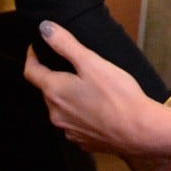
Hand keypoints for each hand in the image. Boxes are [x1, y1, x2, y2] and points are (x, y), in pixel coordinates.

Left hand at [23, 20, 159, 156]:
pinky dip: (81, 113)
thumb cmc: (117, 95)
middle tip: (71, 65)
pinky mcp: (84, 142)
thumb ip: (65, 44)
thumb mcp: (91, 62)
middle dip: (54, 76)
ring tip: (87, 85)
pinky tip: (98, 108)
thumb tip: (44, 28)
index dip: (32, 56)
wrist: (139, 132)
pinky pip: (76, 124)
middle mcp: (56, 114)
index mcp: (54, 92)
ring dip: (68, 96)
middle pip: (47, 90)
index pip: (31, 72)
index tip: (37, 47)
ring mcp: (69, 131)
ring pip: (61, 108)